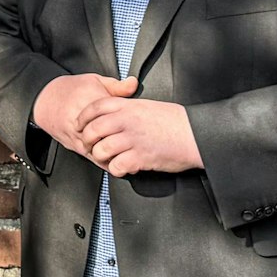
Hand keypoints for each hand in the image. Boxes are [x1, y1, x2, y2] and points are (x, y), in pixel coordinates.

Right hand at [33, 74, 137, 162]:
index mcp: (92, 101)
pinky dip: (104, 161)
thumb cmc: (72, 89)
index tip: (143, 127)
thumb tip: (134, 83)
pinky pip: (90, 157)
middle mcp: (84, 120)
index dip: (130, 124)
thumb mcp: (94, 80)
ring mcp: (78, 135)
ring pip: (99, 149)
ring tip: (131, 157)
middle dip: (124, 142)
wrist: (45, 100)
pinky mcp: (73, 145)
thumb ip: (116, 86)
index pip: (114, 116)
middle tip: (141, 146)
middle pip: (108, 135)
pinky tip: (116, 162)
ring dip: (115, 155)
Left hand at [74, 88, 201, 176]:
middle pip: (92, 130)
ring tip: (109, 158)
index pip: (95, 107)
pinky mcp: (140, 158)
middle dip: (87, 140)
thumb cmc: (176, 122)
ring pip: (101, 150)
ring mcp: (133, 140)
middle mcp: (127, 121)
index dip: (83, 117)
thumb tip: (115, 112)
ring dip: (101, 157)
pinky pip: (116, 166)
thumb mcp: (149, 106)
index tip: (79, 125)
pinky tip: (123, 167)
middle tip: (90, 146)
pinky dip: (116, 170)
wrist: (196, 135)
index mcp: (129, 107)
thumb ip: (128, 108)